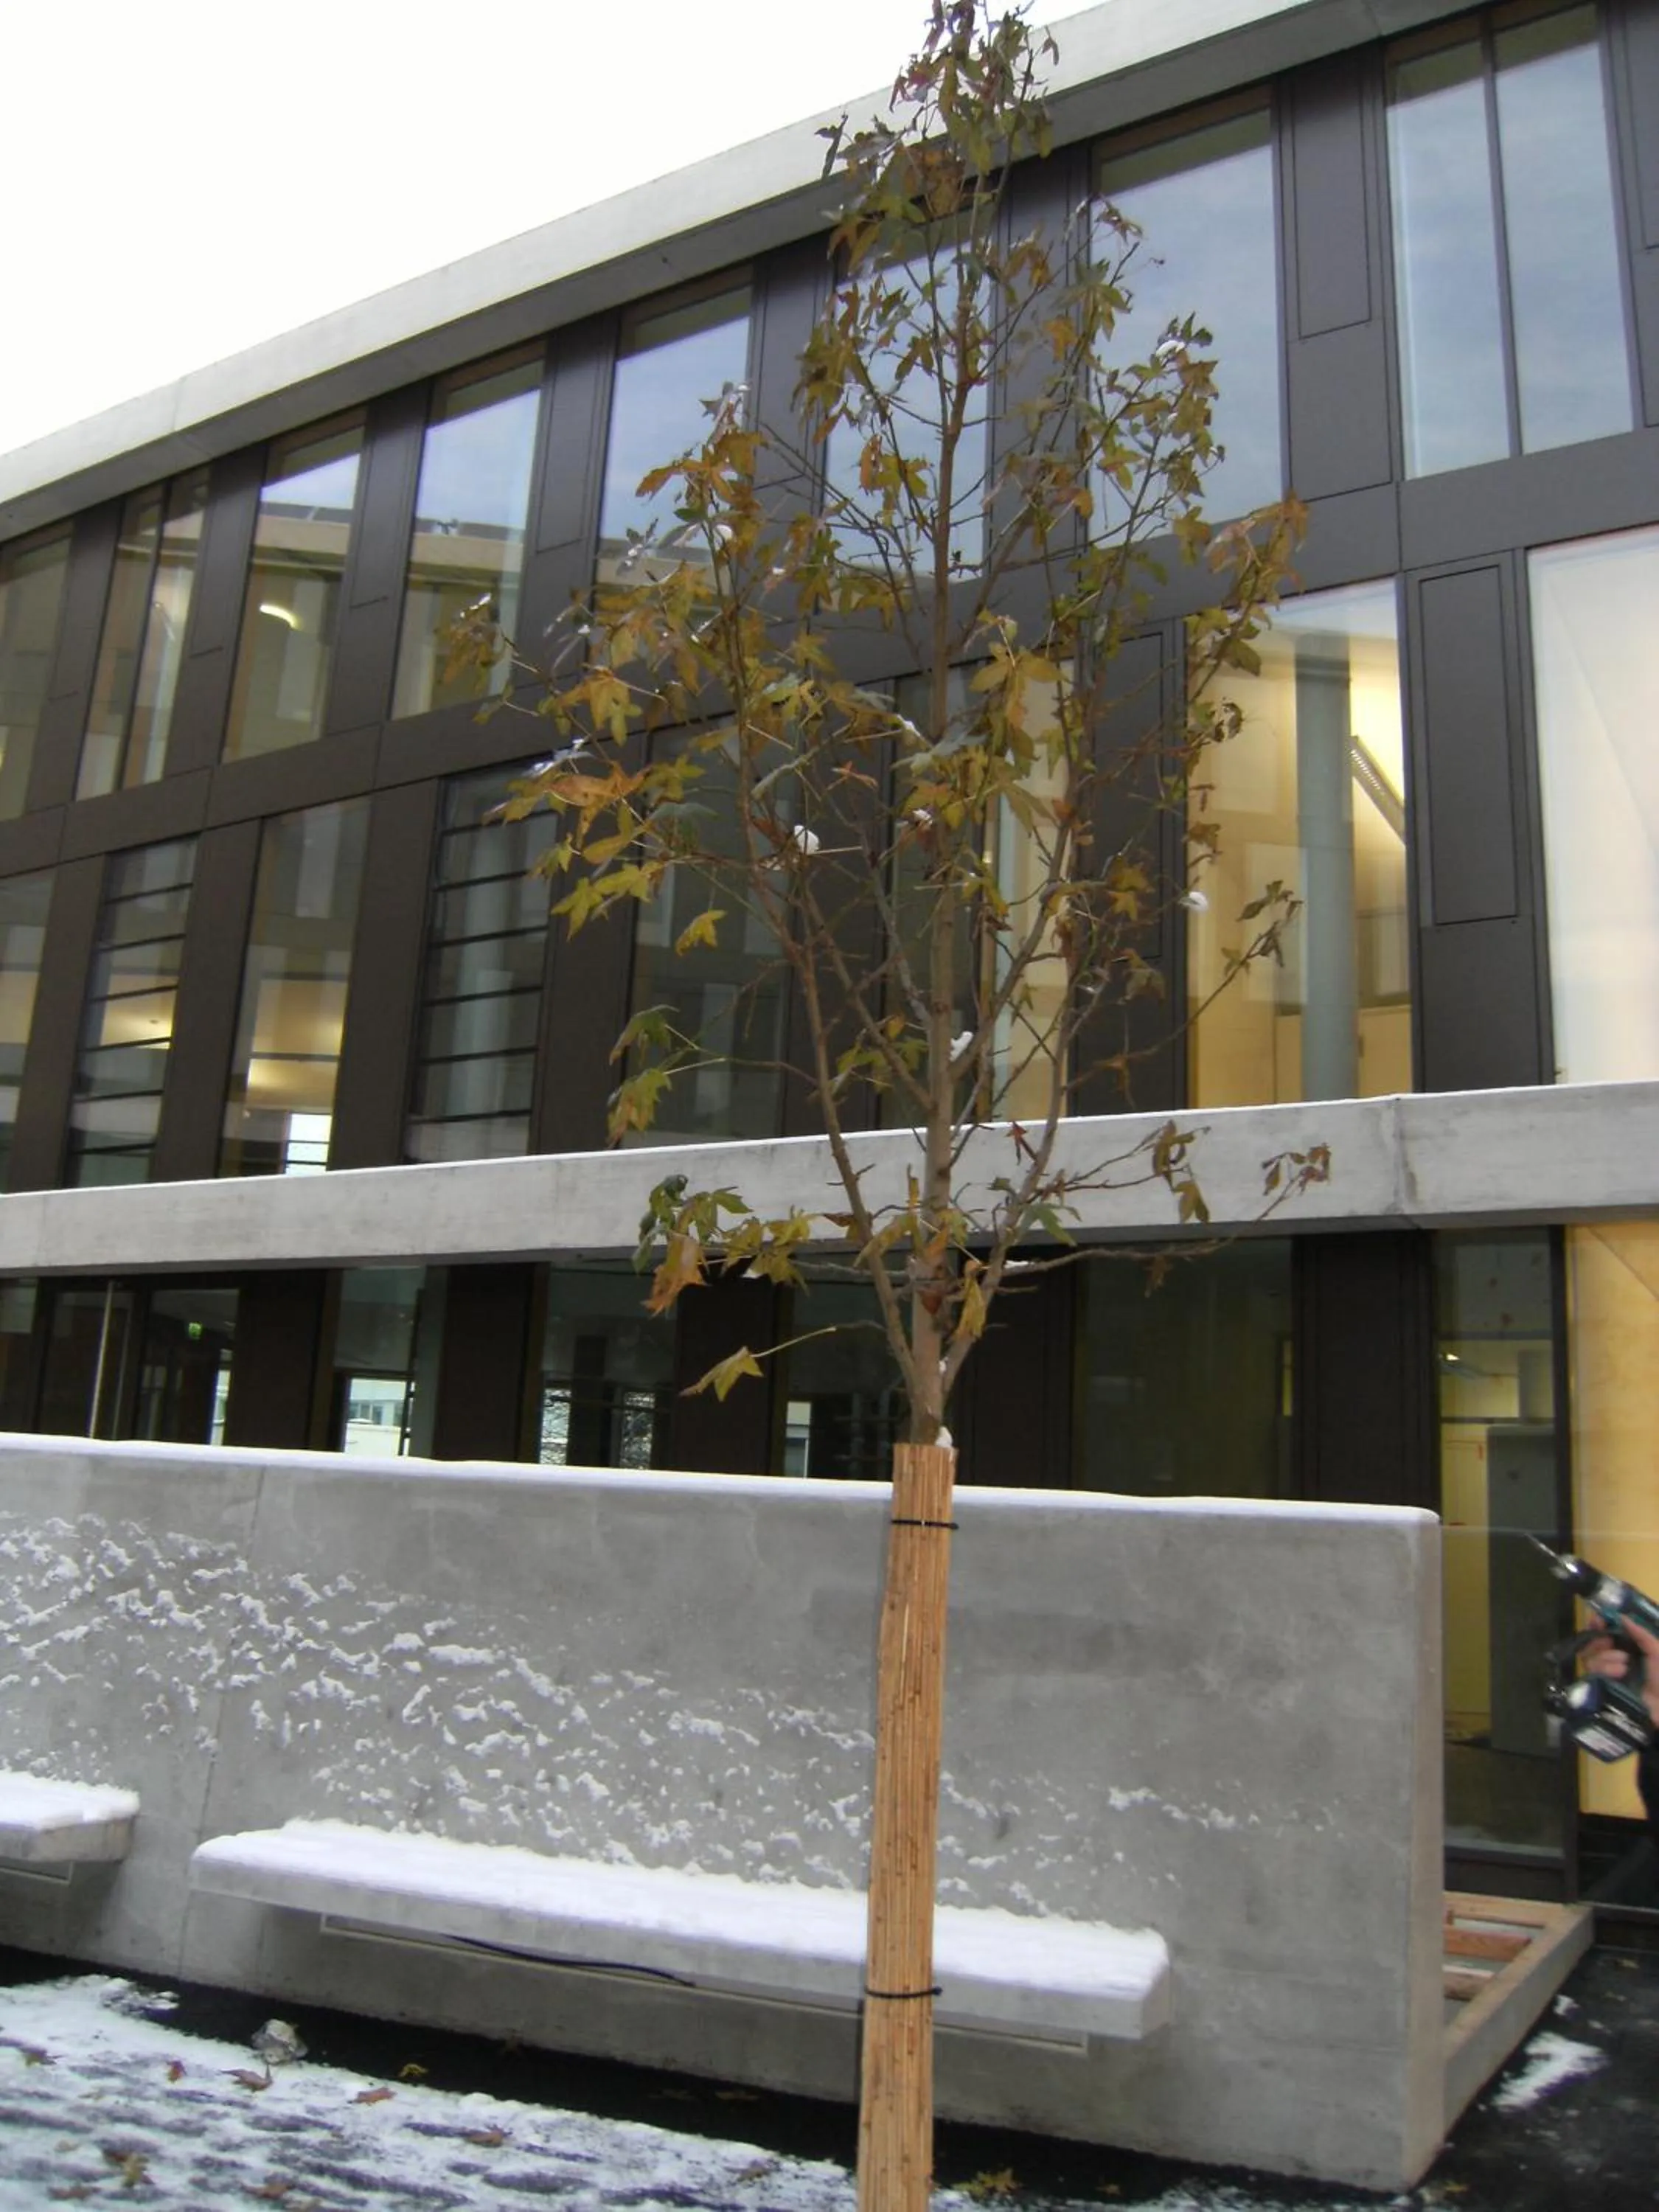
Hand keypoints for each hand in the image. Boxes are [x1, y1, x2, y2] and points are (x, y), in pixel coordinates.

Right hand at [1583, 1616, 1658, 1730]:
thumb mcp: (1656, 1652)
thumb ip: (1640, 1634)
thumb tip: (1621, 1616)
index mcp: (1629, 1648)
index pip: (1607, 1631)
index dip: (1598, 1624)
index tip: (1597, 1621)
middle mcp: (1615, 1658)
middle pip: (1593, 1643)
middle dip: (1599, 1641)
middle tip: (1608, 1642)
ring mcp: (1608, 1674)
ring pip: (1592, 1657)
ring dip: (1607, 1659)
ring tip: (1624, 1667)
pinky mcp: (1603, 1687)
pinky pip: (1594, 1673)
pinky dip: (1606, 1670)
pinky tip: (1619, 1675)